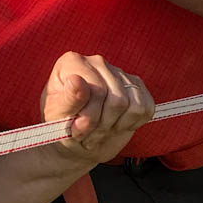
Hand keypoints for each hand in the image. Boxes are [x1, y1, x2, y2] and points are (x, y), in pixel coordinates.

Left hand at [40, 53, 155, 163]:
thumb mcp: (56, 117)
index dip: (89, 118)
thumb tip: (77, 81)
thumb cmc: (60, 126)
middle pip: (116, 100)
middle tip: (87, 136)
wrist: (75, 140)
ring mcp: (119, 73)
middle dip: (102, 126)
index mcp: (72, 62)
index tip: (76, 131)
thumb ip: (67, 100)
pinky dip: (131, 124)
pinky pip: (146, 108)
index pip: (96, 92)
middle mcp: (97, 62)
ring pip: (133, 105)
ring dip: (116, 126)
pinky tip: (114, 125)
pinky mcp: (136, 86)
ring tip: (99, 131)